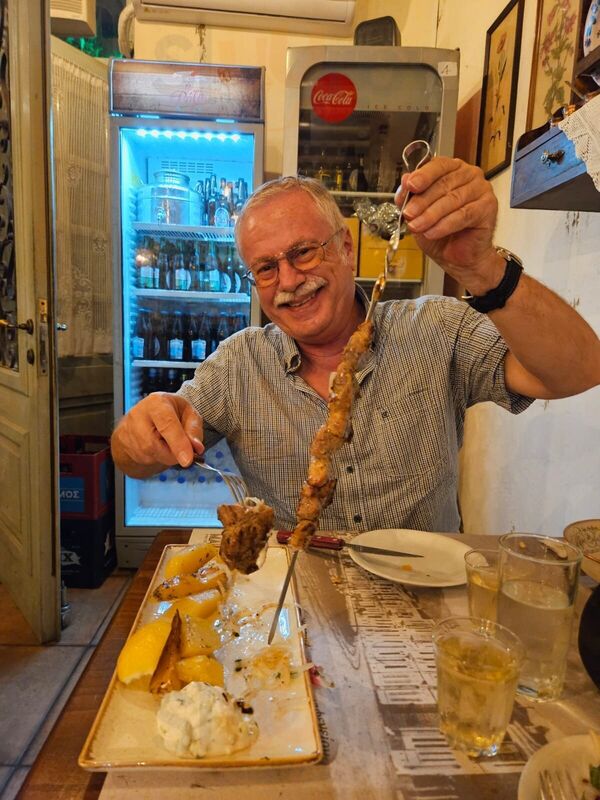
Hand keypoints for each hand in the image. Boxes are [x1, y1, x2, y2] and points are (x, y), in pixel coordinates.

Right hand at [111, 393, 204, 476]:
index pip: (167, 425)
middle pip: (157, 446)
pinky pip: (147, 460)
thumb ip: (194, 428)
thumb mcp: (187, 412)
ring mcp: (130, 433)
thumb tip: (197, 447)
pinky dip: (158, 457)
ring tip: (168, 441)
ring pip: (153, 456)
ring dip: (167, 456)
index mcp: (156, 403)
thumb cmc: (168, 412)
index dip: (179, 443)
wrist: (142, 416)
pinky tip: (158, 446)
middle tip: (185, 451)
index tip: (188, 460)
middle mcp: (139, 416)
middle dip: (174, 454)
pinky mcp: (125, 446)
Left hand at [395, 157, 504, 294]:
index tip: (410, 186)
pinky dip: (445, 225)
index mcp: (453, 170)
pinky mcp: (488, 207)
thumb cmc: (441, 233)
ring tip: (417, 226)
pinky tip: (432, 232)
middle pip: (444, 183)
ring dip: (431, 214)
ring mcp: (481, 189)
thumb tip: (405, 180)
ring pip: (453, 199)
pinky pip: (464, 215)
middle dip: (422, 200)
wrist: (458, 258)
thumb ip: (411, 196)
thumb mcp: (418, 214)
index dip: (423, 175)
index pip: (438, 165)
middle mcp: (469, 175)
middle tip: (408, 213)